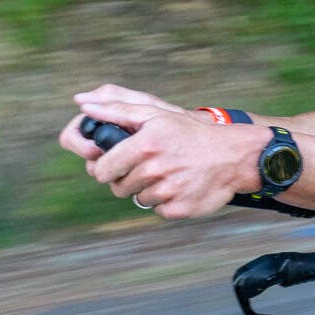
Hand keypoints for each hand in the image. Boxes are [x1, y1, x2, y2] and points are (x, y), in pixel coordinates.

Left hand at [69, 90, 262, 219]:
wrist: (232, 156)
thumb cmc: (190, 134)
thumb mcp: (154, 114)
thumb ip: (116, 110)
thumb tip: (82, 105)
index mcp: (143, 147)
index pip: (102, 170)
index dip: (107, 167)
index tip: (118, 163)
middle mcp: (152, 171)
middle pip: (119, 188)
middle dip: (128, 179)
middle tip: (148, 166)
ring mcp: (166, 192)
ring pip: (139, 199)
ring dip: (148, 189)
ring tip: (168, 174)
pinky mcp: (177, 210)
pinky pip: (158, 210)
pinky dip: (165, 201)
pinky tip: (178, 186)